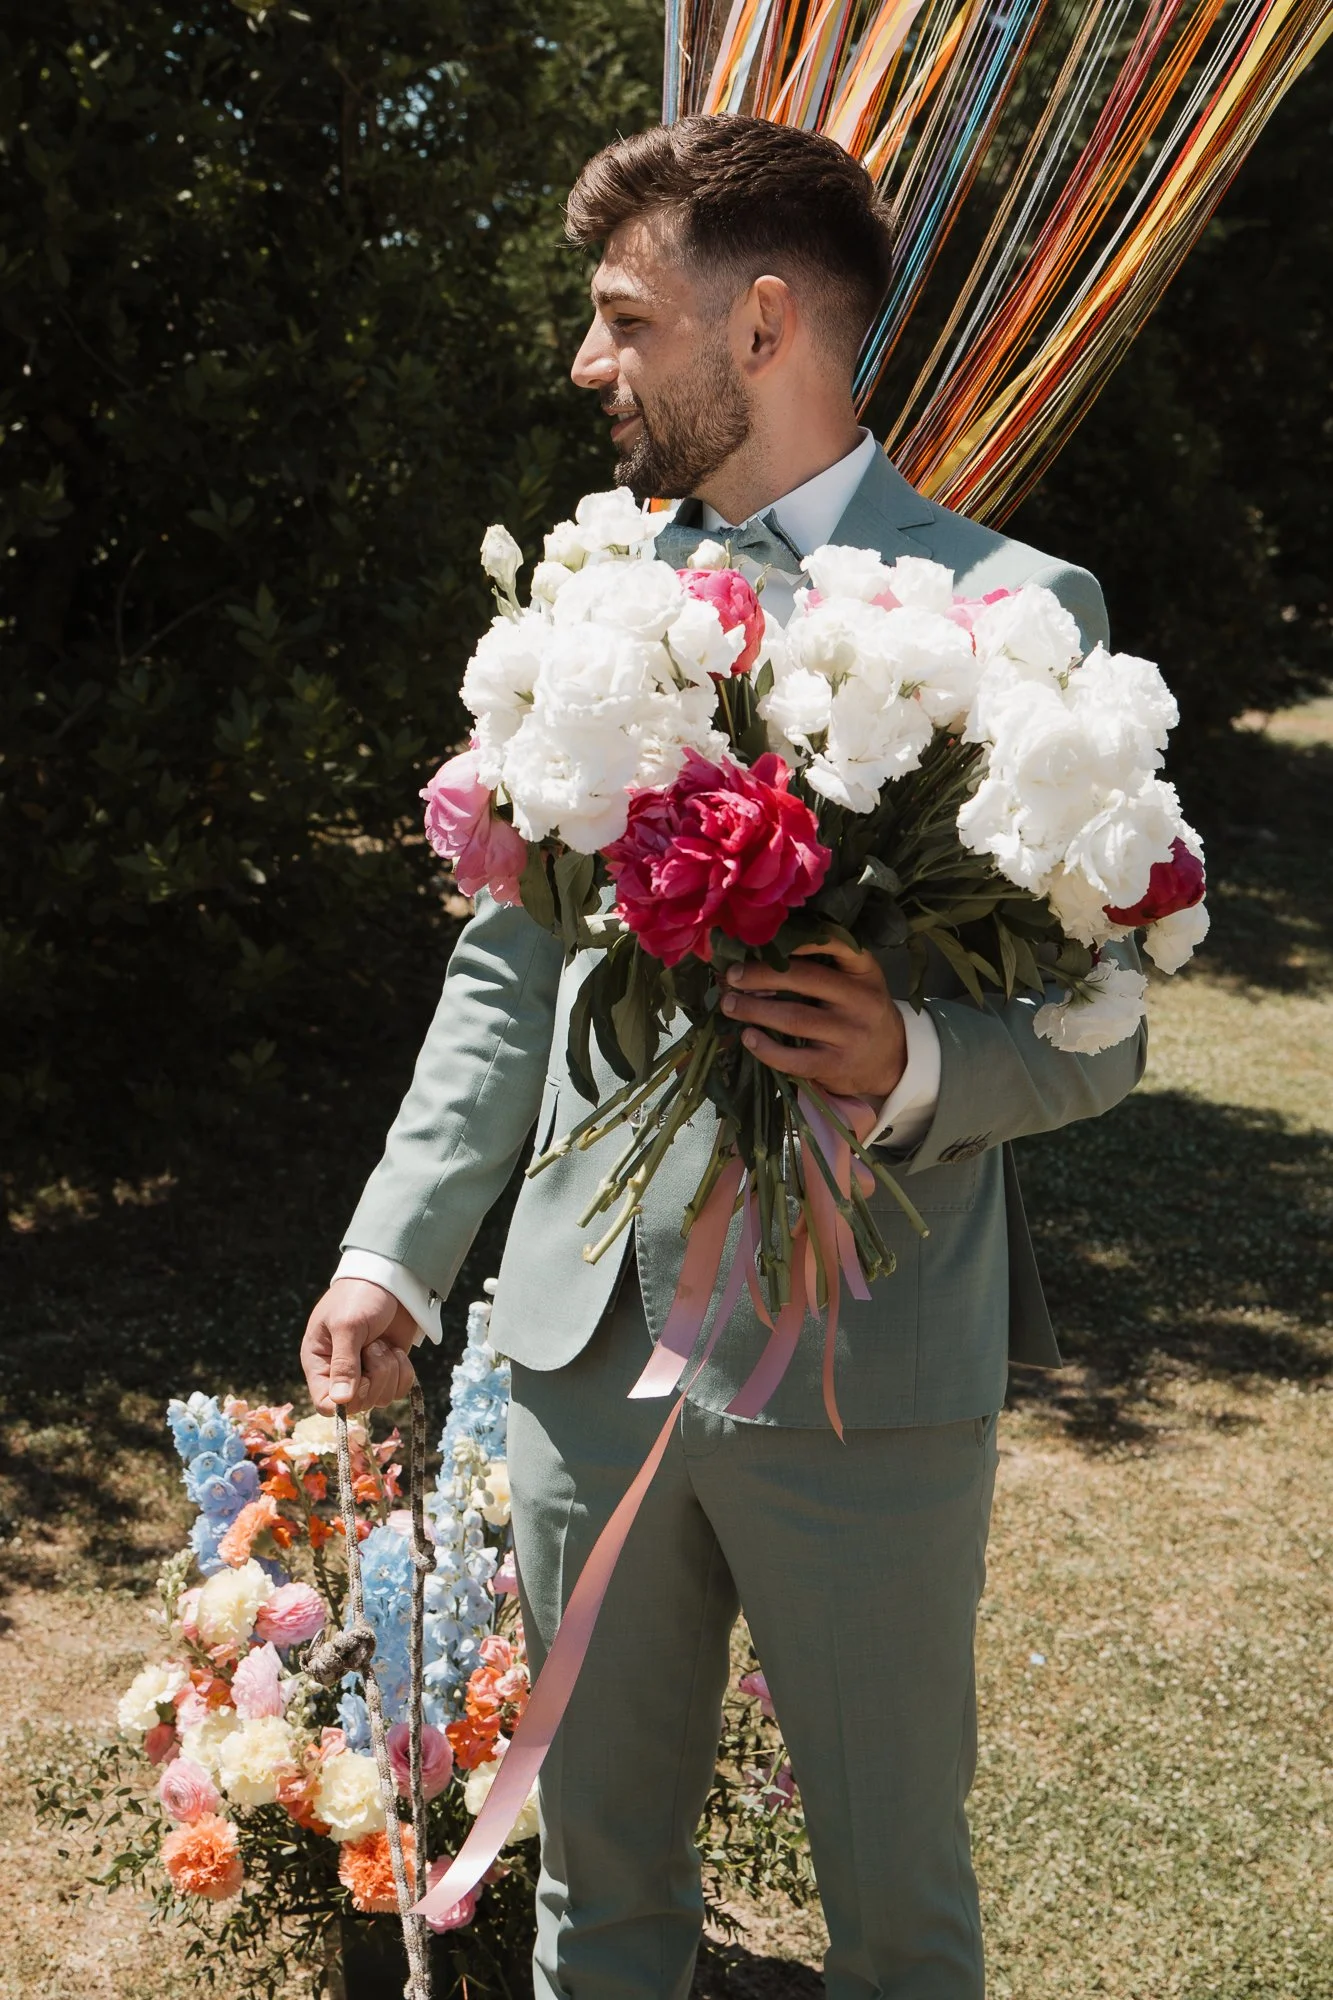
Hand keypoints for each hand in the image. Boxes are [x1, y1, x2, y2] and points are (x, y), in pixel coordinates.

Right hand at [301, 1279, 419, 1415]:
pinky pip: (399, 1390)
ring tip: (382, 1343)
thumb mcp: (347, 1326)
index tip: (361, 1379)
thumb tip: (340, 1403)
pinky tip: (396, 1350)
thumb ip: (344, 1364)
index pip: (324, 1404)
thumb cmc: (360, 1295)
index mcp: (319, 1362)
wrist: (392, 1279)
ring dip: (389, 1371)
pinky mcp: (389, 1370)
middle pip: (358, 1404)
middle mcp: (340, 1373)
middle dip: (374, 1377)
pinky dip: (403, 1372)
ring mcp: (366, 1373)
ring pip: (381, 1399)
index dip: (345, 1401)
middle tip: (374, 1347)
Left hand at [721, 937, 906, 1100]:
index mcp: (864, 972)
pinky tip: (748, 1037)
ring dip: (754, 1010)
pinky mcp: (836, 1065)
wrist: (892, 1060)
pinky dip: (766, 1048)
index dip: (802, 940)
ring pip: (794, 1018)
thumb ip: (827, 965)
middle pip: (804, 979)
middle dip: (761, 975)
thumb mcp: (859, 981)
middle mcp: (860, 1000)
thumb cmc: (861, 1012)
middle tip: (732, 976)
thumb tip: (761, 953)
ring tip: (730, 1005)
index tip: (767, 938)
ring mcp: (849, 1035)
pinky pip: (794, 1058)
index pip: (838, 945)